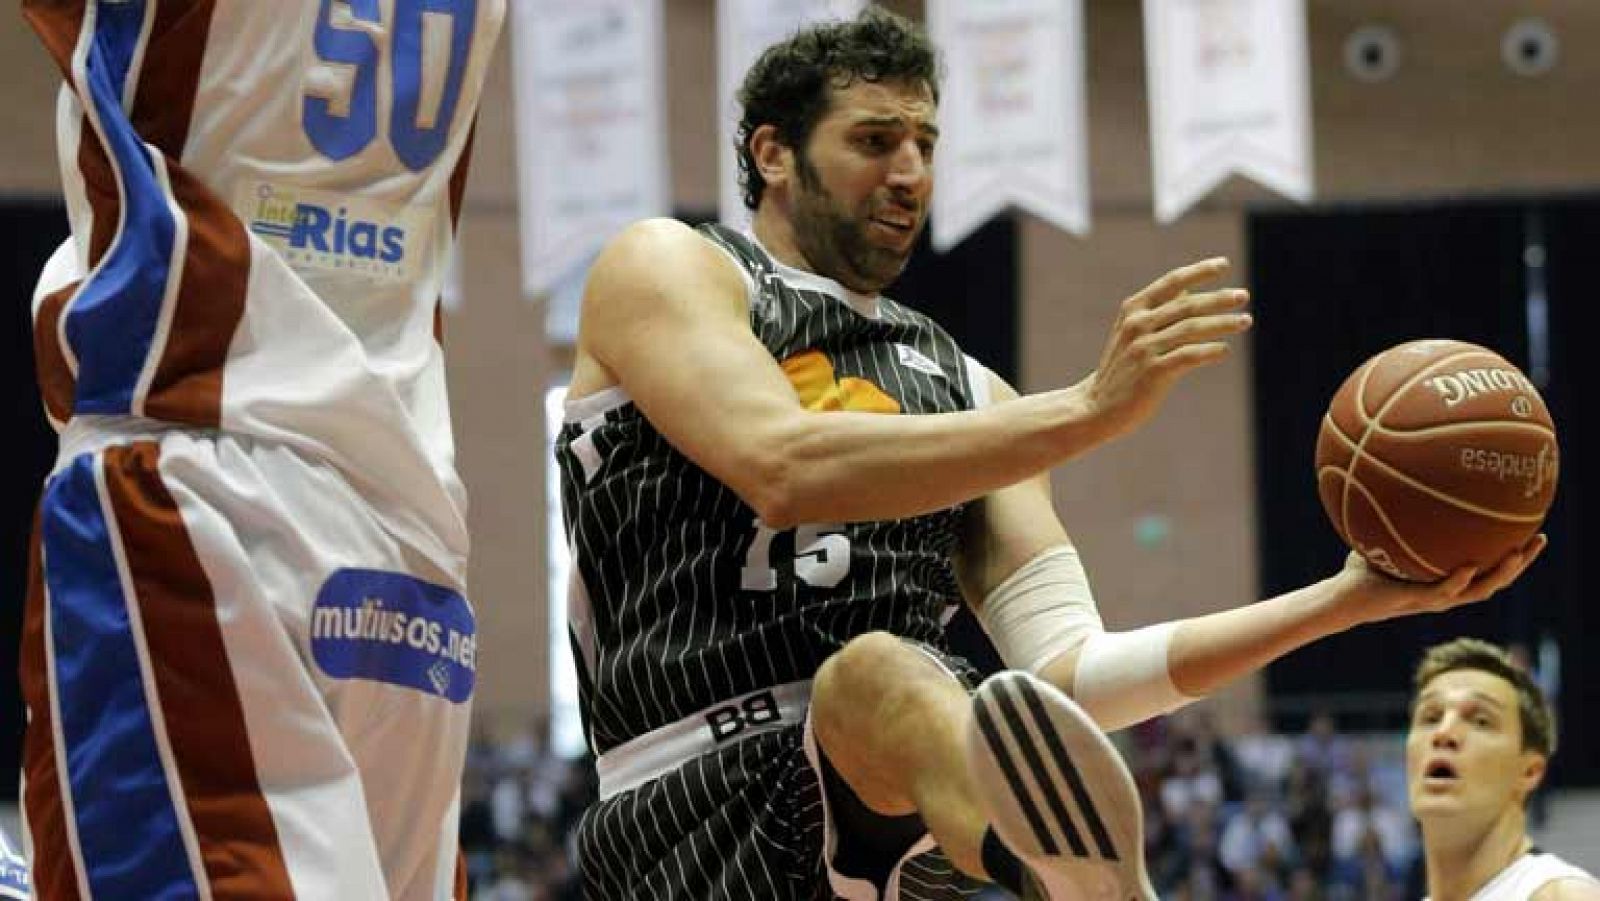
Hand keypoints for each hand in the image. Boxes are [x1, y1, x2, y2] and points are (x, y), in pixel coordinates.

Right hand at [1072, 257, 1251, 440]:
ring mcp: (1143, 349)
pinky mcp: (1152, 373)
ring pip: (1191, 328)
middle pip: (1187, 304)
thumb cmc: (1122, 369)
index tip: (1224, 264)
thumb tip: (1189, 289)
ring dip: (1222, 323)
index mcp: (1133, 310)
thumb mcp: (1133, 333)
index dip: (1199, 271)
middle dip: (1219, 298)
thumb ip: (1159, 310)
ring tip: (1245, 321)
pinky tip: (1224, 350)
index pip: (1171, 282)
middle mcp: (1137, 325)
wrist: (1095, 408)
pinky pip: (1188, 356)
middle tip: (1243, 296)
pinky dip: (1209, 351)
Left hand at [1338, 533, 1547, 625]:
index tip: (1532, 532)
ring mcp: (1433, 600)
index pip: (1489, 569)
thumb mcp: (1386, 537)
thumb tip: (1406, 480)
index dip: (1514, 555)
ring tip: (1516, 554)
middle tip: (1540, 539)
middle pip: (1496, 580)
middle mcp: (1447, 593)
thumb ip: (1400, 516)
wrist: (1342, 599)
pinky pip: (1441, 592)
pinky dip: (1456, 581)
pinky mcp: (1414, 601)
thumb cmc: (1362, 570)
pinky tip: (1468, 566)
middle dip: (1521, 562)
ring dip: (1500, 574)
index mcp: (1447, 581)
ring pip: (1478, 591)